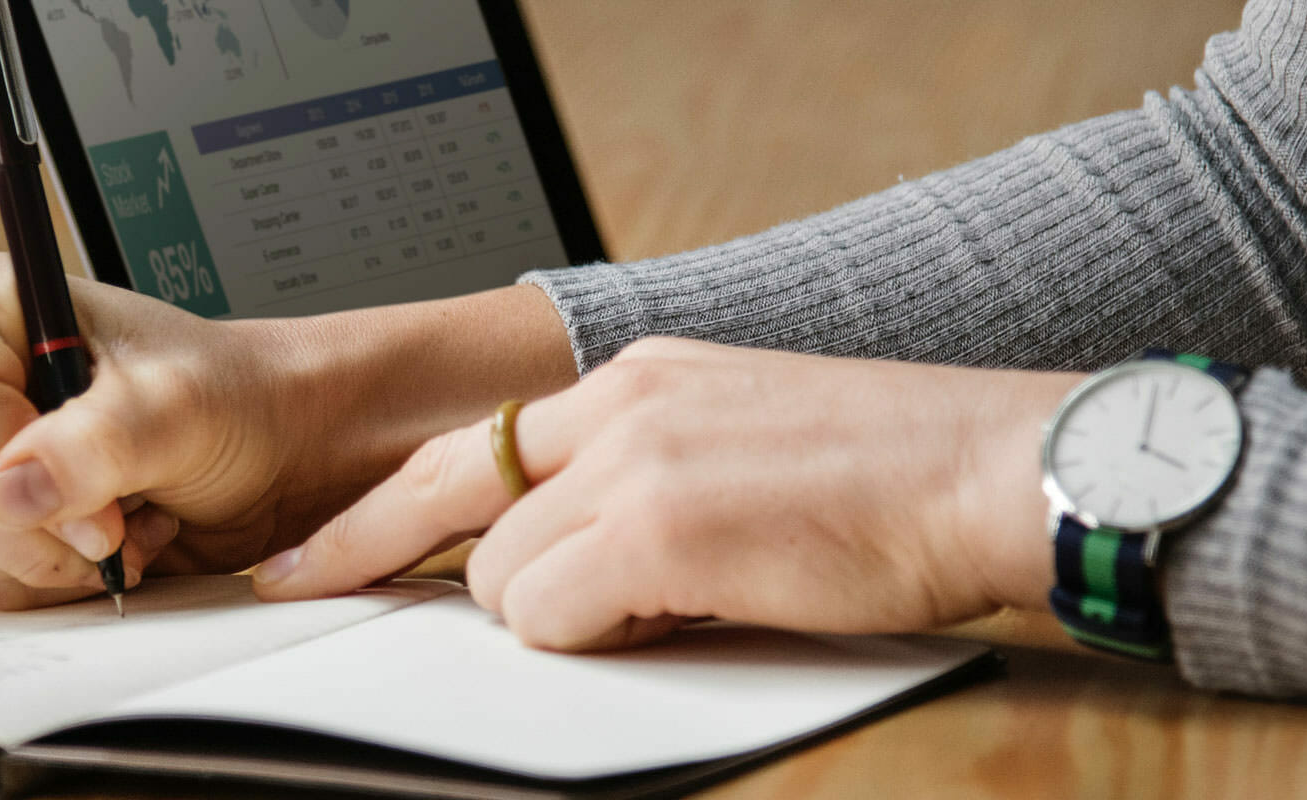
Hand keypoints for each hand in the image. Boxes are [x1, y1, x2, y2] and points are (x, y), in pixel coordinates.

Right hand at [0, 253, 574, 608]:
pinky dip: (34, 579)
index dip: (15, 467)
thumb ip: (98, 443)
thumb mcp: (178, 408)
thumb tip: (13, 490)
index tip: (101, 502)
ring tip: (118, 525)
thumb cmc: (229, 401)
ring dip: (36, 559)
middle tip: (118, 525)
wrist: (265, 452)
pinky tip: (97, 547)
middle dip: (33, 528)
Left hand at [253, 338, 1081, 649]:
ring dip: (551, 614)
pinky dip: (589, 638)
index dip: (381, 505)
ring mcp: (637, 459)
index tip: (314, 549)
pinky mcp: (662, 525)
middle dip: (382, 555)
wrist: (997, 468)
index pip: (474, 441)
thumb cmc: (894, 475)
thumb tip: (571, 556)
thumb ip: (643, 477)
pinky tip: (675, 616)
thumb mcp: (740, 439)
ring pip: (501, 573)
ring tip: (655, 607)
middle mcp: (622, 402)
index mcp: (640, 377)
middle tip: (308, 592)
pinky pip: (550, 614)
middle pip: (453, 496)